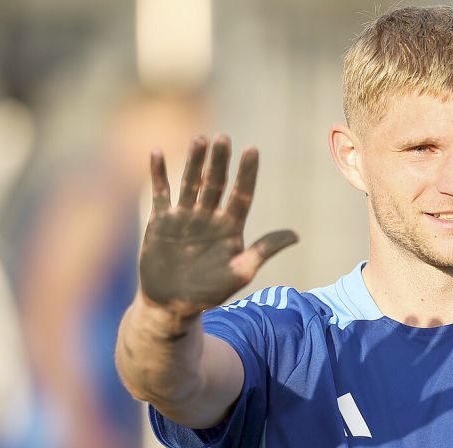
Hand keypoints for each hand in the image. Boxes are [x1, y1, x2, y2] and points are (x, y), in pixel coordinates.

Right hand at [139, 135, 297, 316]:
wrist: (172, 304)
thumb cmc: (209, 293)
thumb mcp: (240, 272)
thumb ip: (263, 250)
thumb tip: (296, 235)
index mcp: (230, 227)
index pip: (242, 194)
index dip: (247, 173)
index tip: (252, 150)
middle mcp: (209, 217)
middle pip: (216, 183)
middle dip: (220, 162)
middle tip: (224, 139)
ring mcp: (184, 217)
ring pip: (190, 183)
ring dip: (194, 161)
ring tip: (199, 139)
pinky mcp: (161, 221)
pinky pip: (160, 193)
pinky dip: (157, 174)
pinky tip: (156, 152)